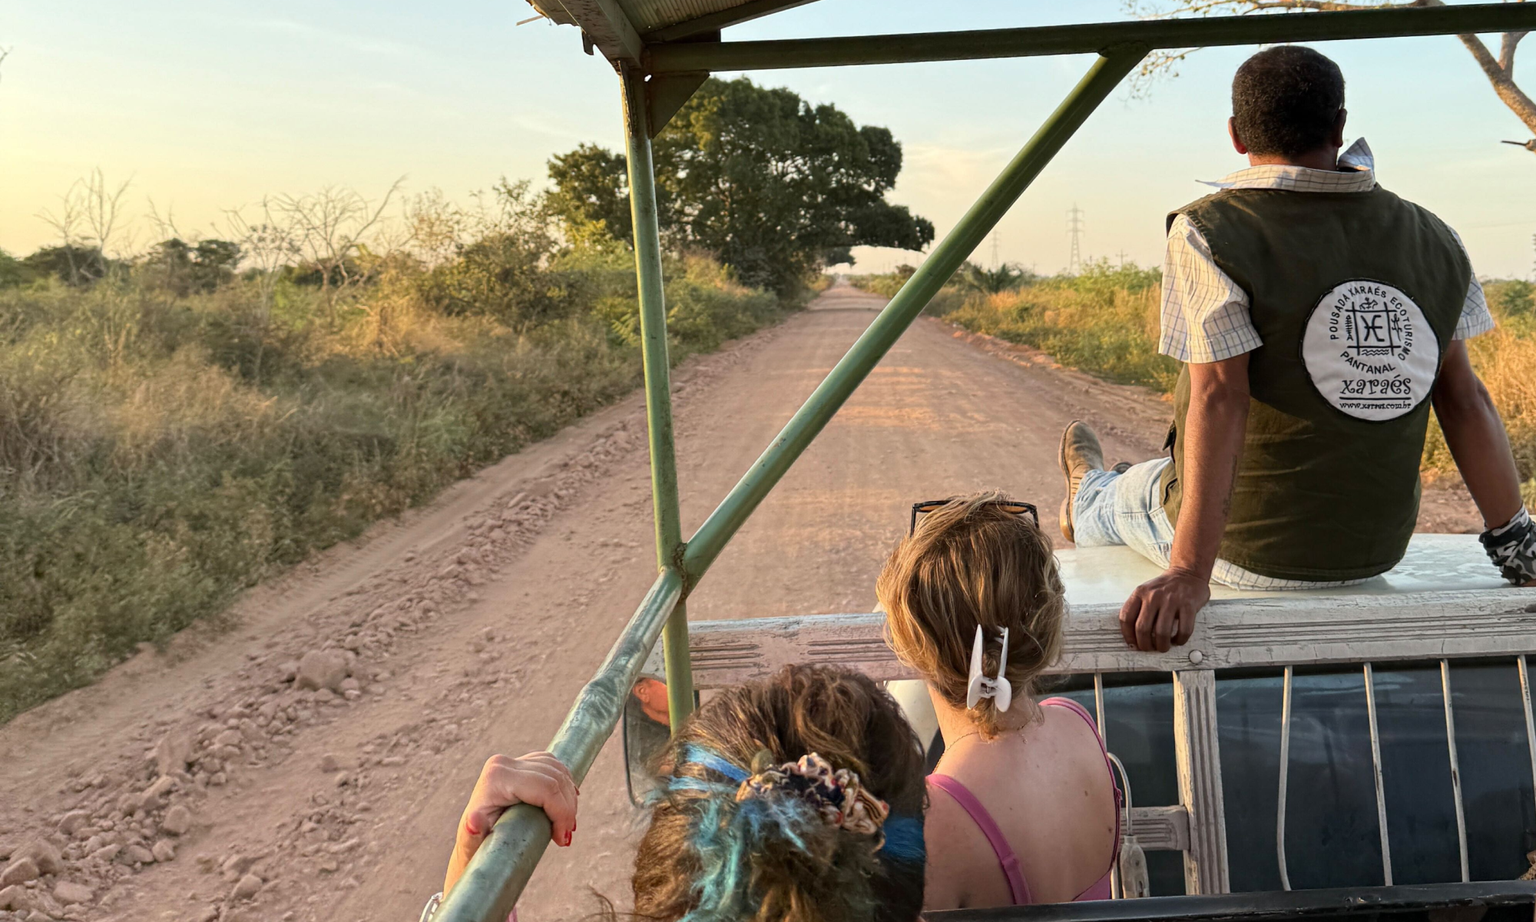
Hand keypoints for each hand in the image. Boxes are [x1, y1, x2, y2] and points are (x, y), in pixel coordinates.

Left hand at [443, 752, 578, 896]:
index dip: (561, 812)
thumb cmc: (475, 844)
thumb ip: (473, 832)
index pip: (545, 788)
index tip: (562, 839)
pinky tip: (568, 802)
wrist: (474, 837)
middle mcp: (503, 764)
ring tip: (567, 826)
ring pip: (558, 771)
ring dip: (569, 799)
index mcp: (496, 778)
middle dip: (567, 809)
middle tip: (566, 836)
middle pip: (554, 779)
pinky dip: (565, 785)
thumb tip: (473, 822)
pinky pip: (554, 767)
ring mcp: (514, 760)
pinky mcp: (523, 761)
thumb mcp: (472, 841)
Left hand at [1120, 567, 1209, 652]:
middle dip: (1145, 645)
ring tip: (1163, 647)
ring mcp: (1171, 600)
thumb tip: (1134, 635)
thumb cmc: (1166, 586)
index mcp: (1140, 593)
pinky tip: (1178, 640)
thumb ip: (1139, 608)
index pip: (1126, 617)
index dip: (1128, 635)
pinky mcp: (1188, 605)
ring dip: (1162, 645)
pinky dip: (1180, 640)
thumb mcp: (1146, 591)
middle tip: (1149, 649)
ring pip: (1162, 632)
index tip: (1132, 644)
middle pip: (1142, 628)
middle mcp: (1154, 596)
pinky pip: (1183, 630)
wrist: (1188, 573)